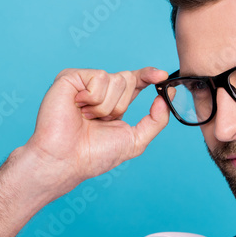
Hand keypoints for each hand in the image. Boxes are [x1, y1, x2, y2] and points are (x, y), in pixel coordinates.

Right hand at [23, 66, 170, 184]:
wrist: (65, 160)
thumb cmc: (94, 155)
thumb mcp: (135, 140)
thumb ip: (156, 119)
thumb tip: (170, 94)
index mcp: (114, 103)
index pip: (136, 82)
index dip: (148, 76)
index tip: (161, 76)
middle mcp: (100, 90)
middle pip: (129, 79)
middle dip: (121, 105)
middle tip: (99, 121)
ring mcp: (85, 83)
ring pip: (116, 79)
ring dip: (105, 106)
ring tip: (86, 117)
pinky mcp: (71, 77)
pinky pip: (99, 77)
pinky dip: (93, 98)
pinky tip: (77, 107)